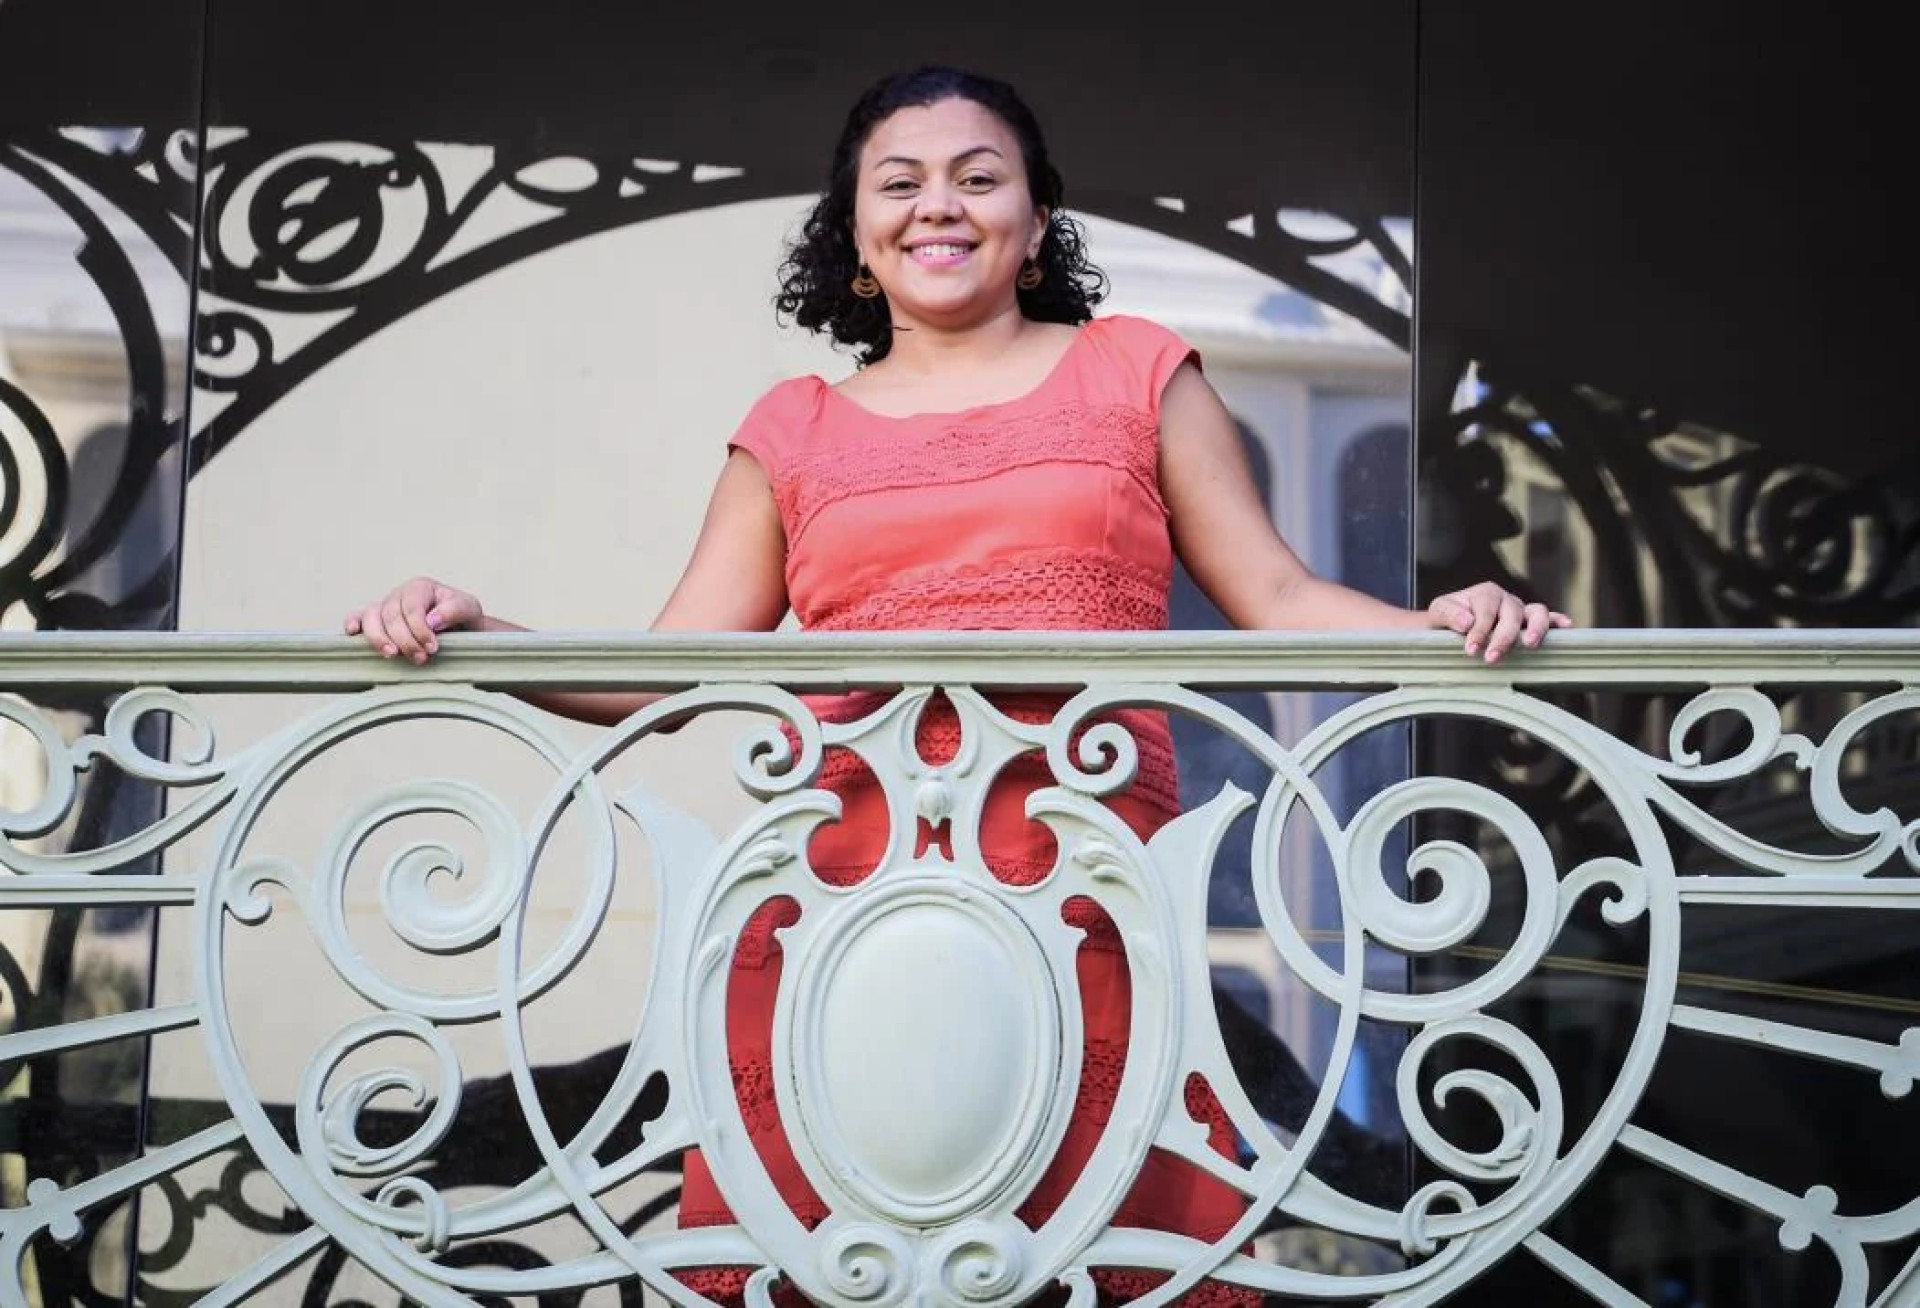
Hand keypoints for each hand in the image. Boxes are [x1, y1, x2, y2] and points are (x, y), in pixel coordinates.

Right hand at [344, 576, 482, 662]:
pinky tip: (352, 633)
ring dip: (379, 638)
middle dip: (405, 640)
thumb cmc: (462, 619)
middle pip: (391, 615)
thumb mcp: (469, 609)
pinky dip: (352, 623)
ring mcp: (384, 607)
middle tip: (420, 659)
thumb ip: (455, 610)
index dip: (420, 629)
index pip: (412, 607)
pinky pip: (358, 618)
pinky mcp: (374, 621)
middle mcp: (399, 595)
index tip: (432, 648)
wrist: (459, 630)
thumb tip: (431, 620)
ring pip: (371, 618)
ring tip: (392, 655)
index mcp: (420, 588)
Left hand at [1427, 581, 1571, 663]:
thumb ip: (1449, 614)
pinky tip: (1566, 627)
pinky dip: (1558, 620)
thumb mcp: (1439, 612)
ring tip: (1530, 644)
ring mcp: (1521, 610)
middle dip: (1503, 637)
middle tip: (1492, 657)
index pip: (1487, 610)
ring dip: (1535, 628)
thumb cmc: (1447, 618)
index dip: (1480, 630)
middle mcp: (1506, 599)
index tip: (1471, 649)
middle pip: (1512, 613)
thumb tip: (1468, 622)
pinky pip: (1549, 618)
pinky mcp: (1529, 622)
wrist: (1449, 625)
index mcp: (1486, 593)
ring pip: (1536, 612)